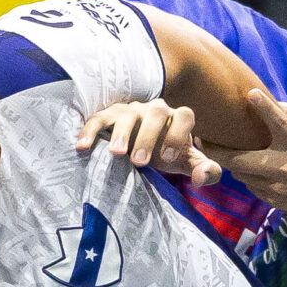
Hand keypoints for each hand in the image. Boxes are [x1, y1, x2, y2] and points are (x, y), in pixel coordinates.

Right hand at [76, 99, 218, 183]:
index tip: (169, 157)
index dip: (179, 134)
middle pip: (156, 112)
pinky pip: (98, 118)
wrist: (144, 146)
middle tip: (139, 162)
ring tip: (116, 154)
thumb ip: (204, 169)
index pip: (184, 115)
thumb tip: (203, 176)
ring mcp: (131, 111)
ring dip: (121, 133)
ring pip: (126, 114)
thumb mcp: (186, 163)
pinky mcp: (109, 116)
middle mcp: (155, 109)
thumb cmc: (166, 153)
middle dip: (148, 136)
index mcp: (177, 117)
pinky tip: (82, 147)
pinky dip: (90, 131)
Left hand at [213, 90, 286, 238]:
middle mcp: (286, 167)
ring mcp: (276, 187)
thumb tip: (276, 103)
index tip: (251, 93)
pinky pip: (250, 184)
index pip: (282, 124)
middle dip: (218, 150)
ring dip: (229, 161)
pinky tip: (241, 166)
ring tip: (215, 148)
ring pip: (240, 173)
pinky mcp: (272, 200)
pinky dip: (244, 174)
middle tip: (202, 137)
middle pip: (242, 159)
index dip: (266, 108)